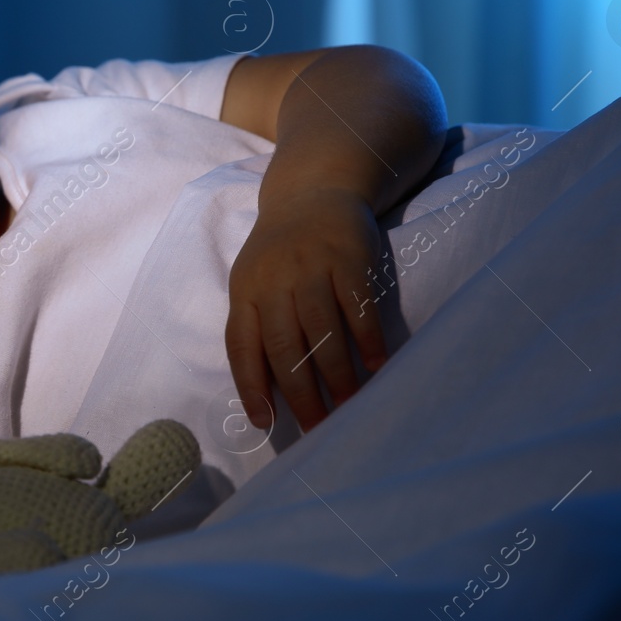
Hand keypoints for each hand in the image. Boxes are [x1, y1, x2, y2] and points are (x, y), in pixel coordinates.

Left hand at [225, 184, 388, 431]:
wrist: (311, 193)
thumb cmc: (280, 254)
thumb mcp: (254, 283)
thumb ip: (256, 328)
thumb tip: (266, 394)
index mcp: (245, 291)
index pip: (242, 346)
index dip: (251, 386)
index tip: (265, 423)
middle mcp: (274, 281)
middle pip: (284, 346)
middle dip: (301, 394)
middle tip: (318, 428)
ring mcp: (311, 268)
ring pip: (321, 332)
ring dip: (337, 374)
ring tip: (349, 405)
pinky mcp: (347, 259)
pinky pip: (357, 307)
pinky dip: (368, 340)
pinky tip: (378, 366)